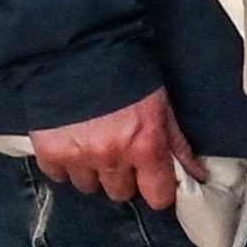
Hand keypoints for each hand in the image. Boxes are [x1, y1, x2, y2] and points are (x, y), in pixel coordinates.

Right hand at [26, 88, 187, 212]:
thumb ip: (177, 145)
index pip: (157, 197)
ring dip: (93, 171)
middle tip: (119, 154)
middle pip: (120, 192)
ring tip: (92, 145)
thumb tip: (197, 174)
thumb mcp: (161, 106)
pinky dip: (64, 165)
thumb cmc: (127, 74)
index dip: (156, 191)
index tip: (152, 182)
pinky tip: (70, 144)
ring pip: (89, 186)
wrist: (78, 50)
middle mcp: (112, 156)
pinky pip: (58, 176)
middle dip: (123, 177)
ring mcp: (78, 156)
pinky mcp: (49, 151)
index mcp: (145, 146)